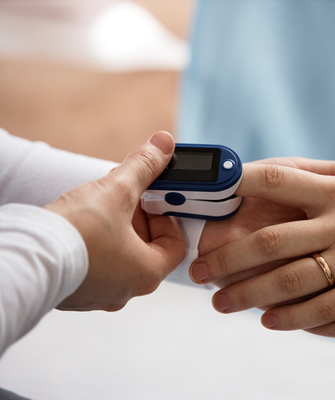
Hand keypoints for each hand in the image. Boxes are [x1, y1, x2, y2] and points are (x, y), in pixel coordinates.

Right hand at [46, 131, 184, 310]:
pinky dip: (95, 250)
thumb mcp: (117, 190)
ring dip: (117, 234)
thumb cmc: (75, 232)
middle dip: (139, 223)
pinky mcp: (76, 294)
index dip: (165, 219)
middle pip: (147, 252)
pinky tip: (80, 231)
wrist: (26, 258)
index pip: (174, 246)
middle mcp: (127, 291)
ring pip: (120, 260)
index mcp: (147, 274)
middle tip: (125, 201)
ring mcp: (100, 296)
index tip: (150, 203)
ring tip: (100, 211)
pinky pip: (96, 269)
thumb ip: (144, 166)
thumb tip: (163, 144)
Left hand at [193, 161, 334, 336]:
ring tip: (222, 304)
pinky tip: (269, 321)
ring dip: (250, 294)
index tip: (211, 195)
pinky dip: (293, 317)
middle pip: (270, 241)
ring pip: (290, 280)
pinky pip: (325, 309)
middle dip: (229, 258)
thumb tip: (295, 193)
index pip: (279, 178)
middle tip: (200, 273)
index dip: (238, 183)